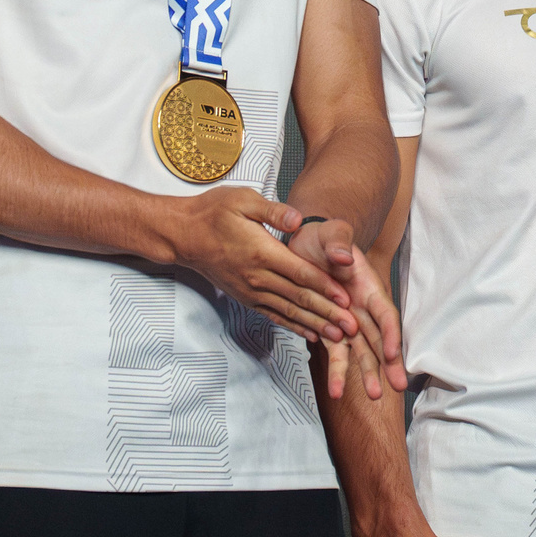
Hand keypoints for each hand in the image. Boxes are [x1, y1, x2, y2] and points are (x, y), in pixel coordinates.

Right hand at [156, 189, 356, 343]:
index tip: (347, 298)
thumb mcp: (242, 200)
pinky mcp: (245, 297)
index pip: (301, 274)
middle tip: (353, 326)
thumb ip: (273, 211)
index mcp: (261, 252)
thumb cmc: (213, 212)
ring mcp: (250, 290)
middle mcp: (257, 277)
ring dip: (315, 324)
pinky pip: (273, 315)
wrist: (182, 234)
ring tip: (339, 337)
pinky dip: (293, 325)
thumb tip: (298, 220)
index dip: (326, 287)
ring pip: (289, 311)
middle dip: (328, 313)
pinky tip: (311, 333)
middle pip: (299, 298)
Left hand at [302, 224, 405, 400]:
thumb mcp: (332, 233)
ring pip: (360, 352)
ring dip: (366, 374)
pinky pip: (334, 352)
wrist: (306, 245)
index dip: (391, 333)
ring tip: (370, 397)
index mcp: (368, 288)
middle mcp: (361, 309)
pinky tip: (336, 391)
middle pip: (379, 339)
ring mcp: (347, 321)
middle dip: (387, 365)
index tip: (393, 353)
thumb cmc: (324, 237)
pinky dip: (336, 371)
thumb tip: (344, 259)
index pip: (385, 314)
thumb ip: (338, 243)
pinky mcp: (329, 328)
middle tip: (395, 388)